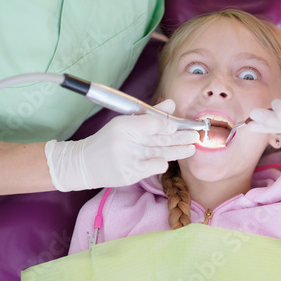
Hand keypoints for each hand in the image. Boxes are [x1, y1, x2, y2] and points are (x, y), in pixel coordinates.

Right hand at [45, 99, 198, 190]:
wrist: (84, 164)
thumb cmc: (107, 140)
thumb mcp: (124, 122)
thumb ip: (149, 115)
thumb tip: (171, 104)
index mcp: (123, 125)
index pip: (153, 123)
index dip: (170, 124)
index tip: (181, 124)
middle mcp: (126, 142)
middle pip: (161, 138)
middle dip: (182, 137)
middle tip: (196, 134)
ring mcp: (129, 160)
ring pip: (163, 153)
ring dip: (180, 150)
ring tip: (191, 147)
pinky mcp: (131, 175)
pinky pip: (155, 167)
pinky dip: (162, 162)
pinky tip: (166, 159)